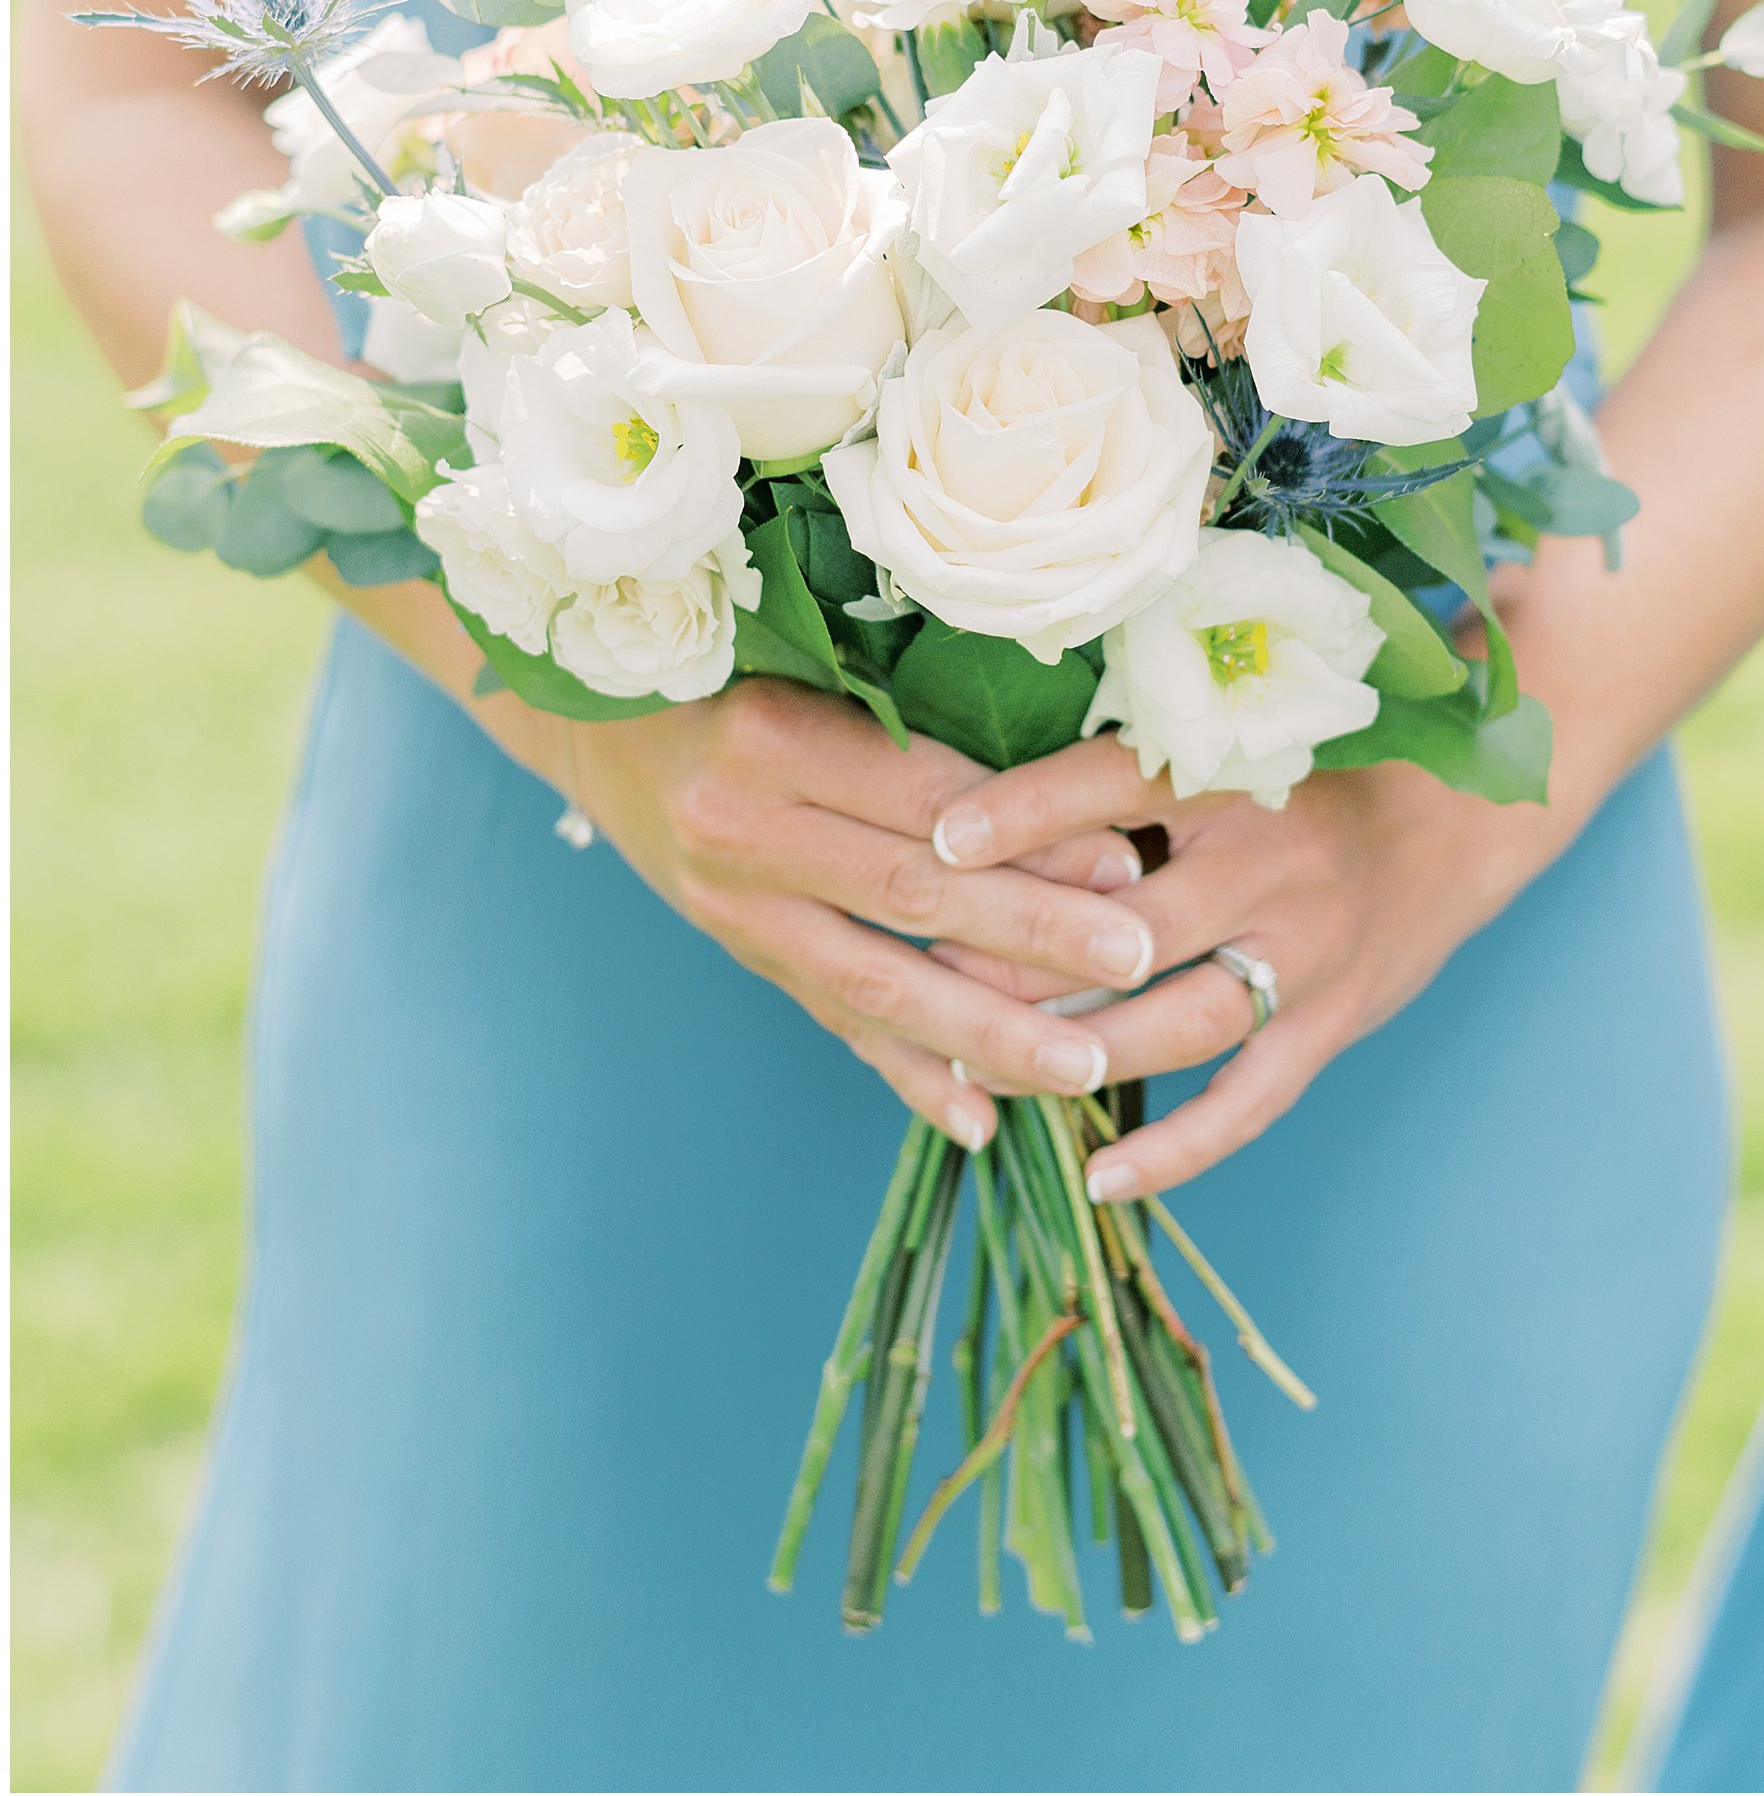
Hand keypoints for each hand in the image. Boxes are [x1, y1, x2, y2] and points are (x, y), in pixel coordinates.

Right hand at [500, 678, 1159, 1151]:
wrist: (594, 728)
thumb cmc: (729, 674)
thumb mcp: (805, 671)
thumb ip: (911, 723)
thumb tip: (1065, 781)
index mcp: (773, 738)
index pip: (922, 797)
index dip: (1025, 835)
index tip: (1124, 861)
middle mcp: (743, 830)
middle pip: (909, 895)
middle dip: (1033, 936)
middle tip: (1138, 961)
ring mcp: (733, 908)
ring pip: (876, 984)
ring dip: (985, 1034)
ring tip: (1084, 1069)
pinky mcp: (741, 956)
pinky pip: (834, 1024)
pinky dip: (908, 1077)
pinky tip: (978, 1124)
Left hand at [926, 737, 1556, 1198]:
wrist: (1459, 821)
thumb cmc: (1312, 777)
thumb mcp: (1228, 749)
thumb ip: (1123, 774)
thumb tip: (982, 803)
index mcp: (1235, 778)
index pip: (1113, 785)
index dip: (1023, 812)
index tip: (937, 842)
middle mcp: (1269, 865)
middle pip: (1130, 928)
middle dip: (1024, 964)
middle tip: (935, 983)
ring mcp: (1306, 955)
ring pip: (1176, 1024)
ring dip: (1075, 1055)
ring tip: (982, 1077)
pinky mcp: (1331, 1025)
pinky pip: (1247, 1104)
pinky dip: (1176, 1150)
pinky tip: (1102, 1178)